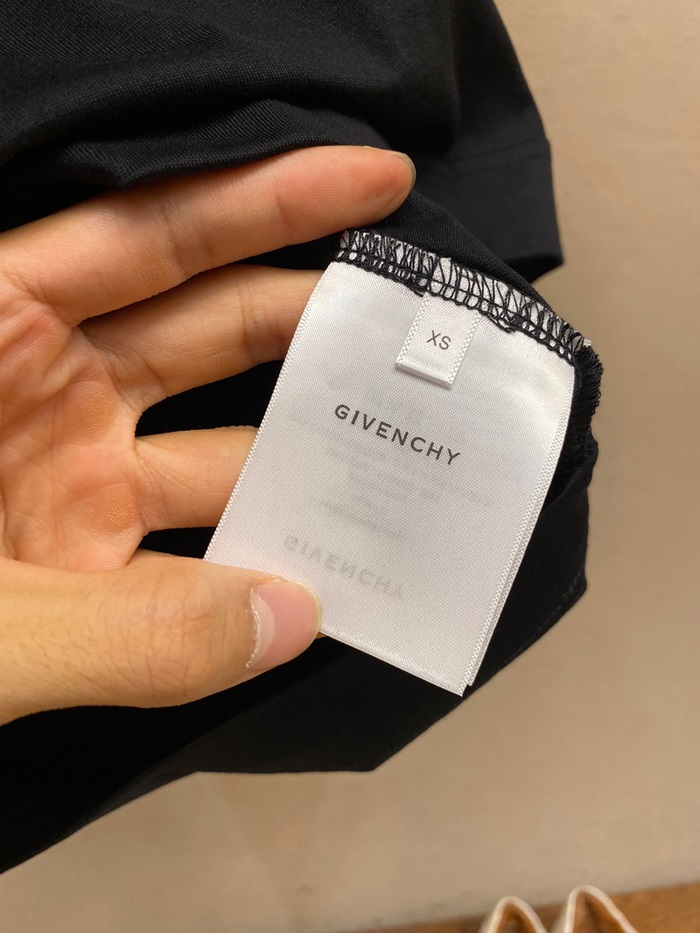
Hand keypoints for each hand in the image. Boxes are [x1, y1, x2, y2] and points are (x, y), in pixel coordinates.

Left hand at [0, 145, 414, 723]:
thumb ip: (126, 633)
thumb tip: (297, 621)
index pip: (153, 238)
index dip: (271, 200)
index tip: (378, 178)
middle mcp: (39, 389)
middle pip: (208, 326)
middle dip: (316, 316)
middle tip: (425, 321)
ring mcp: (65, 479)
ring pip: (214, 443)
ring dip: (304, 453)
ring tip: (410, 449)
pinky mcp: (77, 565)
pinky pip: (188, 550)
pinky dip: (254, 562)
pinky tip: (330, 562)